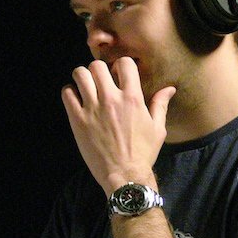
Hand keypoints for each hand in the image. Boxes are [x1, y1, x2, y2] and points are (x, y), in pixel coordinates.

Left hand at [61, 57, 175, 195]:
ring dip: (82, 77)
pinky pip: (67, 94)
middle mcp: (111, 99)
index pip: (124, 63)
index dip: (121, 66)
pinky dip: (70, 92)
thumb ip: (160, 105)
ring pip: (80, 74)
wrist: (125, 175)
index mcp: (132, 98)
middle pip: (97, 65)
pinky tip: (76, 99)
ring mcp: (92, 109)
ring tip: (85, 85)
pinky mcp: (78, 120)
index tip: (119, 75)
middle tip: (99, 81)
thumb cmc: (143, 153)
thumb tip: (170, 89)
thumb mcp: (158, 129)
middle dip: (98, 70)